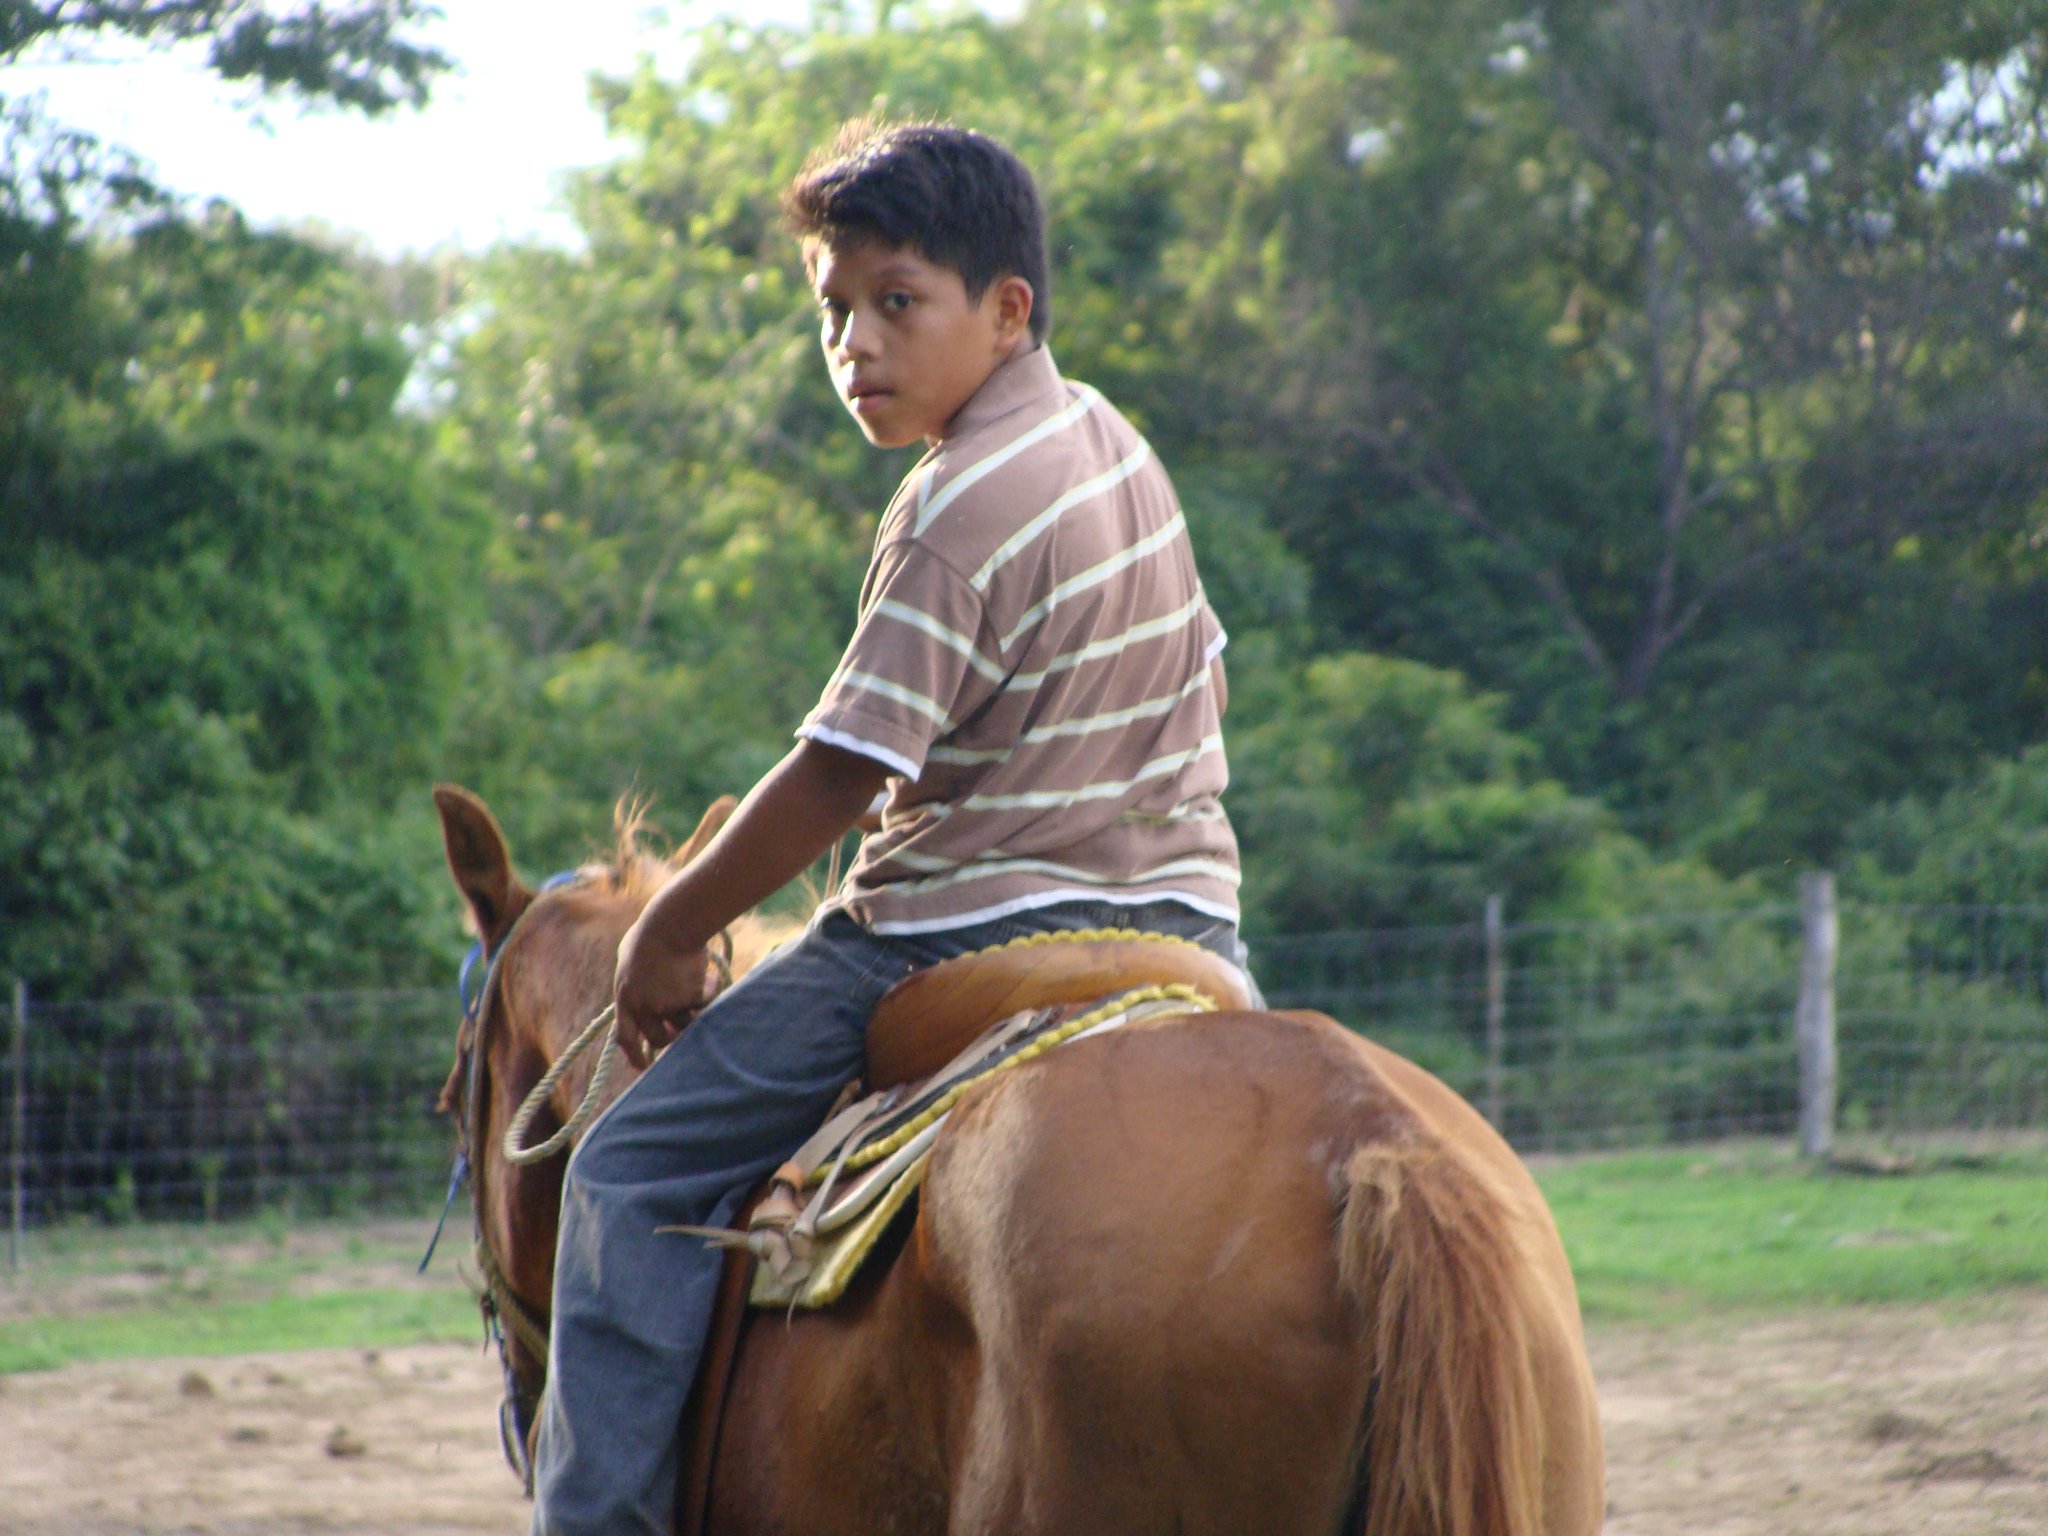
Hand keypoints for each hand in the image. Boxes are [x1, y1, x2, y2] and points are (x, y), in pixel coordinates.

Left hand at [612, 917, 716, 1069]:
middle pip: (659, 1040)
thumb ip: (632, 983)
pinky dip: (709, 991)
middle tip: (682, 1024)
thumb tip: (636, 994)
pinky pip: (703, 1004)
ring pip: (686, 1026)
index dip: (635, 1056)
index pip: (626, 1038)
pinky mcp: (690, 998)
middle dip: (672, 1036)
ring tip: (700, 989)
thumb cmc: (650, 934)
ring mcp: (669, 1004)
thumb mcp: (629, 959)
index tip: (644, 1067)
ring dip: (694, 1014)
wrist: (672, 925)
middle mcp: (645, 1007)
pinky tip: (709, 975)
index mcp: (625, 998)